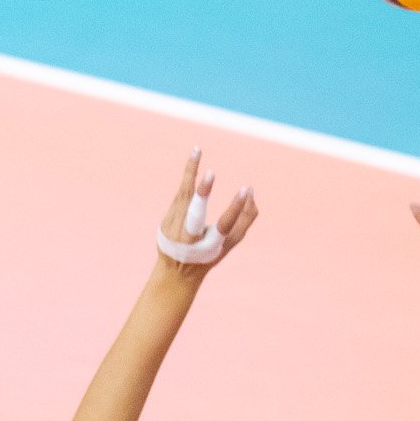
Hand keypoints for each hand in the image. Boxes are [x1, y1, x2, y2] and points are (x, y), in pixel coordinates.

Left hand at [158, 148, 257, 273]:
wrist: (175, 270)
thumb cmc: (209, 254)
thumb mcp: (230, 242)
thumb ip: (245, 219)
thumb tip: (251, 193)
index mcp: (210, 246)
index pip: (224, 225)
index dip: (236, 208)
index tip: (247, 190)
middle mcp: (189, 237)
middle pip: (195, 213)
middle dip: (202, 195)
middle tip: (211, 174)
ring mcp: (174, 227)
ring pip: (184, 195)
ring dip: (191, 171)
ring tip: (197, 150)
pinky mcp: (167, 216)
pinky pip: (181, 191)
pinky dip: (188, 174)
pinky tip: (195, 156)